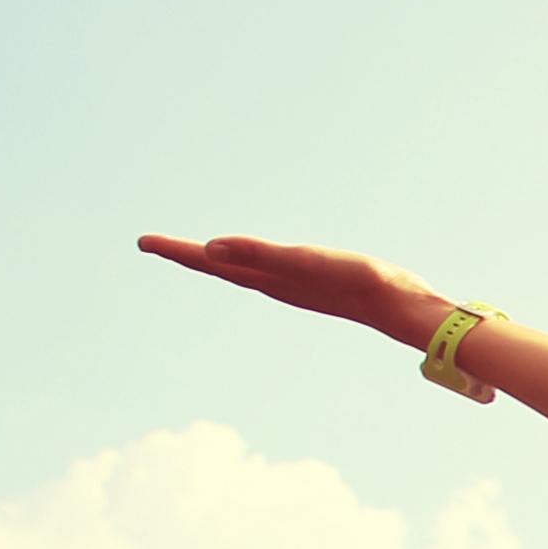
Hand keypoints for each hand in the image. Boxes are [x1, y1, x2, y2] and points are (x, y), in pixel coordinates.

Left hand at [139, 232, 448, 346]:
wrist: (402, 307)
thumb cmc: (356, 281)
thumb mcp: (301, 261)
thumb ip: (256, 253)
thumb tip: (207, 248)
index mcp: (266, 278)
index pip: (210, 262)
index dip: (177, 250)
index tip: (144, 241)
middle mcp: (274, 284)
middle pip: (219, 268)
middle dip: (187, 255)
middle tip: (154, 244)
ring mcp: (294, 286)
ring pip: (242, 273)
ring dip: (216, 262)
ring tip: (197, 254)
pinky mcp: (315, 284)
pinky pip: (268, 272)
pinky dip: (249, 263)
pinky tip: (256, 264)